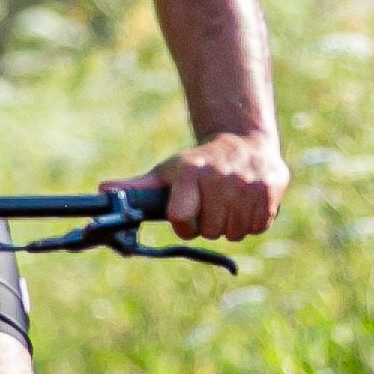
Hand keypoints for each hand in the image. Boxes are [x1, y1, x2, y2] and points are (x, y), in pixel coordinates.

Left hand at [112, 129, 287, 242]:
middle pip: (210, 231)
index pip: (182, 220)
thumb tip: (101, 191)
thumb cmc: (197, 164)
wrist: (244, 141)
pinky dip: (252, 220)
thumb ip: (137, 188)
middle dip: (208, 223)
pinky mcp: (271, 189)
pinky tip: (246, 201)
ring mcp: (248, 184)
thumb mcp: (167, 173)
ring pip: (234, 232)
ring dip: (230, 223)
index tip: (187, 212)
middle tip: (210, 203)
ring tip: (228, 201)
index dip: (184, 222)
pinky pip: (258, 226)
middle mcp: (220, 177)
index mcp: (191, 172)